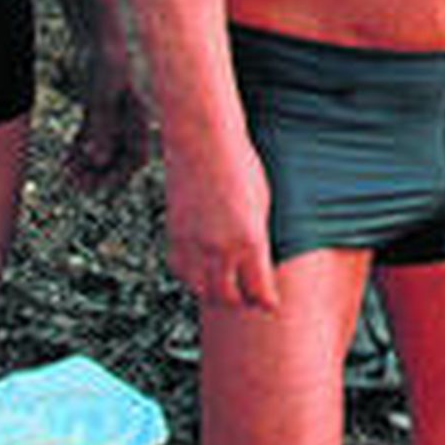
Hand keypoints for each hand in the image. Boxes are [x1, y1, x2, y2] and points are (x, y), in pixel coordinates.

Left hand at [64, 45, 149, 191]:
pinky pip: (95, 132)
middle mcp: (132, 115)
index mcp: (141, 115)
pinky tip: (68, 161)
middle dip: (101, 173)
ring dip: (89, 163)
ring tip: (69, 177)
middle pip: (121, 154)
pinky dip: (83, 147)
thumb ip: (102, 127)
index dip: (119, 175)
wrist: (98, 29)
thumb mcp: (102, 94)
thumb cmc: (107, 57)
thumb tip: (98, 159)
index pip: (137, 155)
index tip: (99, 190)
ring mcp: (116, 108)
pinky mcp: (102, 101)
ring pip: (106, 144)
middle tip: (79, 188)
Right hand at [163, 139, 278, 311]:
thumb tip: (259, 264)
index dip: (266, 302)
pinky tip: (202, 270)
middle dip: (241, 303)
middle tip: (249, 300)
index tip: (270, 305)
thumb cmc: (241, 165)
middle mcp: (221, 247)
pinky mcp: (174, 235)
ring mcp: (194, 243)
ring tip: (226, 288)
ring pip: (202, 290)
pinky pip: (181, 271)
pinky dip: (192, 277)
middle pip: (229, 298)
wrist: (203, 139)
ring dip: (215, 293)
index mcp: (250, 240)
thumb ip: (258, 238)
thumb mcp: (262, 202)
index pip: (258, 291)